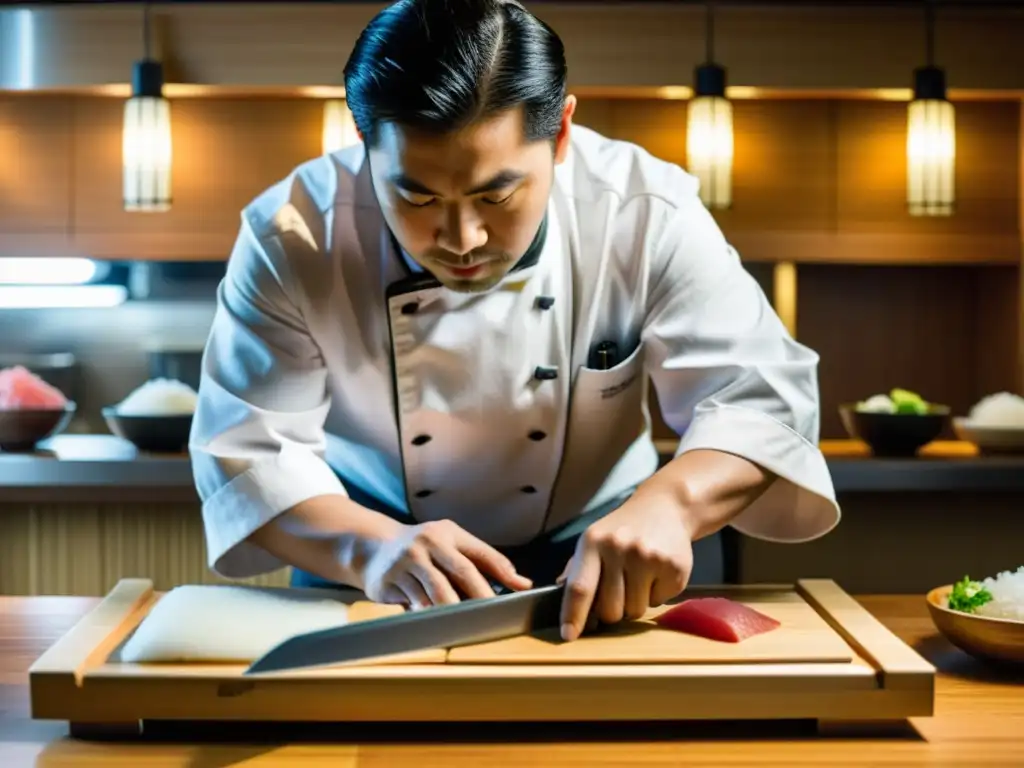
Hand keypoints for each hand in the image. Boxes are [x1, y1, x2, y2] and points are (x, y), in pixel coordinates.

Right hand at [360, 519, 532, 608]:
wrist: (372, 546)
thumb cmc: (422, 548)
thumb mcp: (450, 543)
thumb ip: (484, 560)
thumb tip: (521, 583)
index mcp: (447, 533)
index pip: (480, 553)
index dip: (502, 571)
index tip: (521, 589)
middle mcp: (427, 543)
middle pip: (461, 572)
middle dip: (482, 596)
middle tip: (498, 615)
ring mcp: (406, 562)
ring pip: (437, 593)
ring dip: (456, 611)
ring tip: (472, 625)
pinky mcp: (389, 582)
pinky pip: (415, 604)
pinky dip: (430, 616)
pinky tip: (441, 625)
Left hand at [558, 491, 692, 640]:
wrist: (665, 507)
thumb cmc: (623, 529)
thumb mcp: (594, 539)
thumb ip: (577, 569)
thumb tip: (559, 594)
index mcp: (593, 542)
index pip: (579, 588)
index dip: (572, 615)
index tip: (567, 635)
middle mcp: (619, 548)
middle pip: (609, 610)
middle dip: (612, 610)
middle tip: (619, 589)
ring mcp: (647, 557)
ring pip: (634, 611)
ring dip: (635, 602)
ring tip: (640, 575)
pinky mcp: (673, 567)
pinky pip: (658, 603)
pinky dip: (656, 594)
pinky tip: (657, 571)